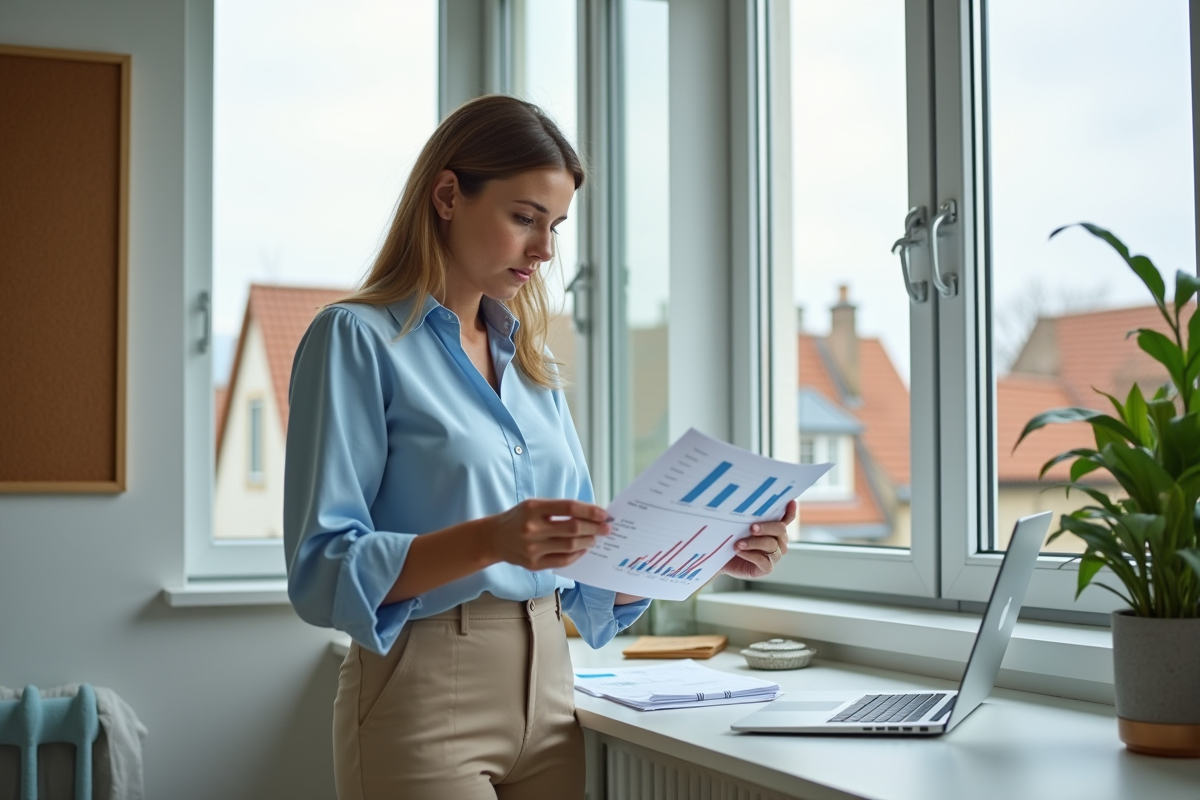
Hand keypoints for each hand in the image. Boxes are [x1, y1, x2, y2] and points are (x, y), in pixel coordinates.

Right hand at [487, 498, 610, 570]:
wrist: (494, 538)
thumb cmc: (520, 518)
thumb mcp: (535, 505)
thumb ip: (560, 508)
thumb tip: (592, 514)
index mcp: (533, 508)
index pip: (569, 507)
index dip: (590, 511)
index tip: (604, 514)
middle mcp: (532, 528)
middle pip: (573, 529)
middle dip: (595, 528)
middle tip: (606, 528)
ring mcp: (532, 548)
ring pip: (570, 546)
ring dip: (588, 542)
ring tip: (595, 538)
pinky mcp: (533, 564)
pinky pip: (563, 561)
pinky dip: (577, 555)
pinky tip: (583, 549)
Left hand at [719, 499, 795, 579]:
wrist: (721, 560)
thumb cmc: (733, 540)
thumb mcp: (739, 526)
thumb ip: (748, 517)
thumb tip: (746, 503)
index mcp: (774, 529)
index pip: (787, 518)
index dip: (790, 511)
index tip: (791, 502)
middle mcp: (779, 541)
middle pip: (780, 530)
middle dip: (766, 527)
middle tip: (752, 528)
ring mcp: (774, 555)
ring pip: (771, 545)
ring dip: (754, 543)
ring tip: (738, 543)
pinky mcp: (767, 567)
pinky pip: (763, 560)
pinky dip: (751, 555)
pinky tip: (740, 552)